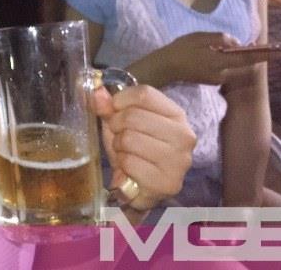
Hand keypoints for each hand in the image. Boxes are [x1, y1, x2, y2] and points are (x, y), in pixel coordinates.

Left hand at [89, 85, 195, 211]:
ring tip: (125, 153)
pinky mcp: (168, 182)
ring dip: (119, 147)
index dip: (120, 100)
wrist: (139, 188)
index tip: (114, 110)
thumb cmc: (133, 151)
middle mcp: (184, 135)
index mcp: (176, 115)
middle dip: (116, 127)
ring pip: (129, 138)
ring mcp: (179, 160)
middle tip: (120, 138)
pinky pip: (129, 162)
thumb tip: (96, 91)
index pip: (144, 94)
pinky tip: (129, 170)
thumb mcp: (120, 124)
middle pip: (133, 116)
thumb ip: (110, 107)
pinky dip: (122, 166)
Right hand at [149, 32, 280, 84]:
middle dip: (254, 54)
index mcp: (221, 62)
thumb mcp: (201, 37)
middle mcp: (223, 74)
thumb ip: (222, 39)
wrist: (163, 68)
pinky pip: (226, 68)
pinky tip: (223, 52)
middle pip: (244, 63)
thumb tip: (237, 43)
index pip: (250, 58)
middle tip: (262, 44)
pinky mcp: (211, 80)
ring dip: (239, 56)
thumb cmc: (180, 50)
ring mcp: (217, 79)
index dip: (267, 54)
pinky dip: (229, 60)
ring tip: (241, 45)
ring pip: (235, 65)